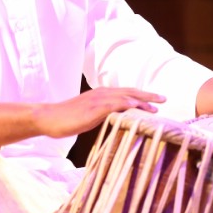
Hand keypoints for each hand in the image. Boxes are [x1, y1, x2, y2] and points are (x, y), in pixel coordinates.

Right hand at [36, 87, 164, 138]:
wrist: (48, 118)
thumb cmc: (66, 119)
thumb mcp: (89, 116)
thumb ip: (103, 115)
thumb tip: (116, 121)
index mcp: (101, 95)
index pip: (126, 93)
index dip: (141, 95)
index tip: (156, 100)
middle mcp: (101, 94)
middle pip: (129, 92)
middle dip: (148, 95)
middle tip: (164, 98)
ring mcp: (98, 100)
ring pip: (125, 96)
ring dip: (142, 100)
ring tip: (156, 105)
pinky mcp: (93, 108)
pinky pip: (114, 104)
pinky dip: (127, 104)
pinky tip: (137, 107)